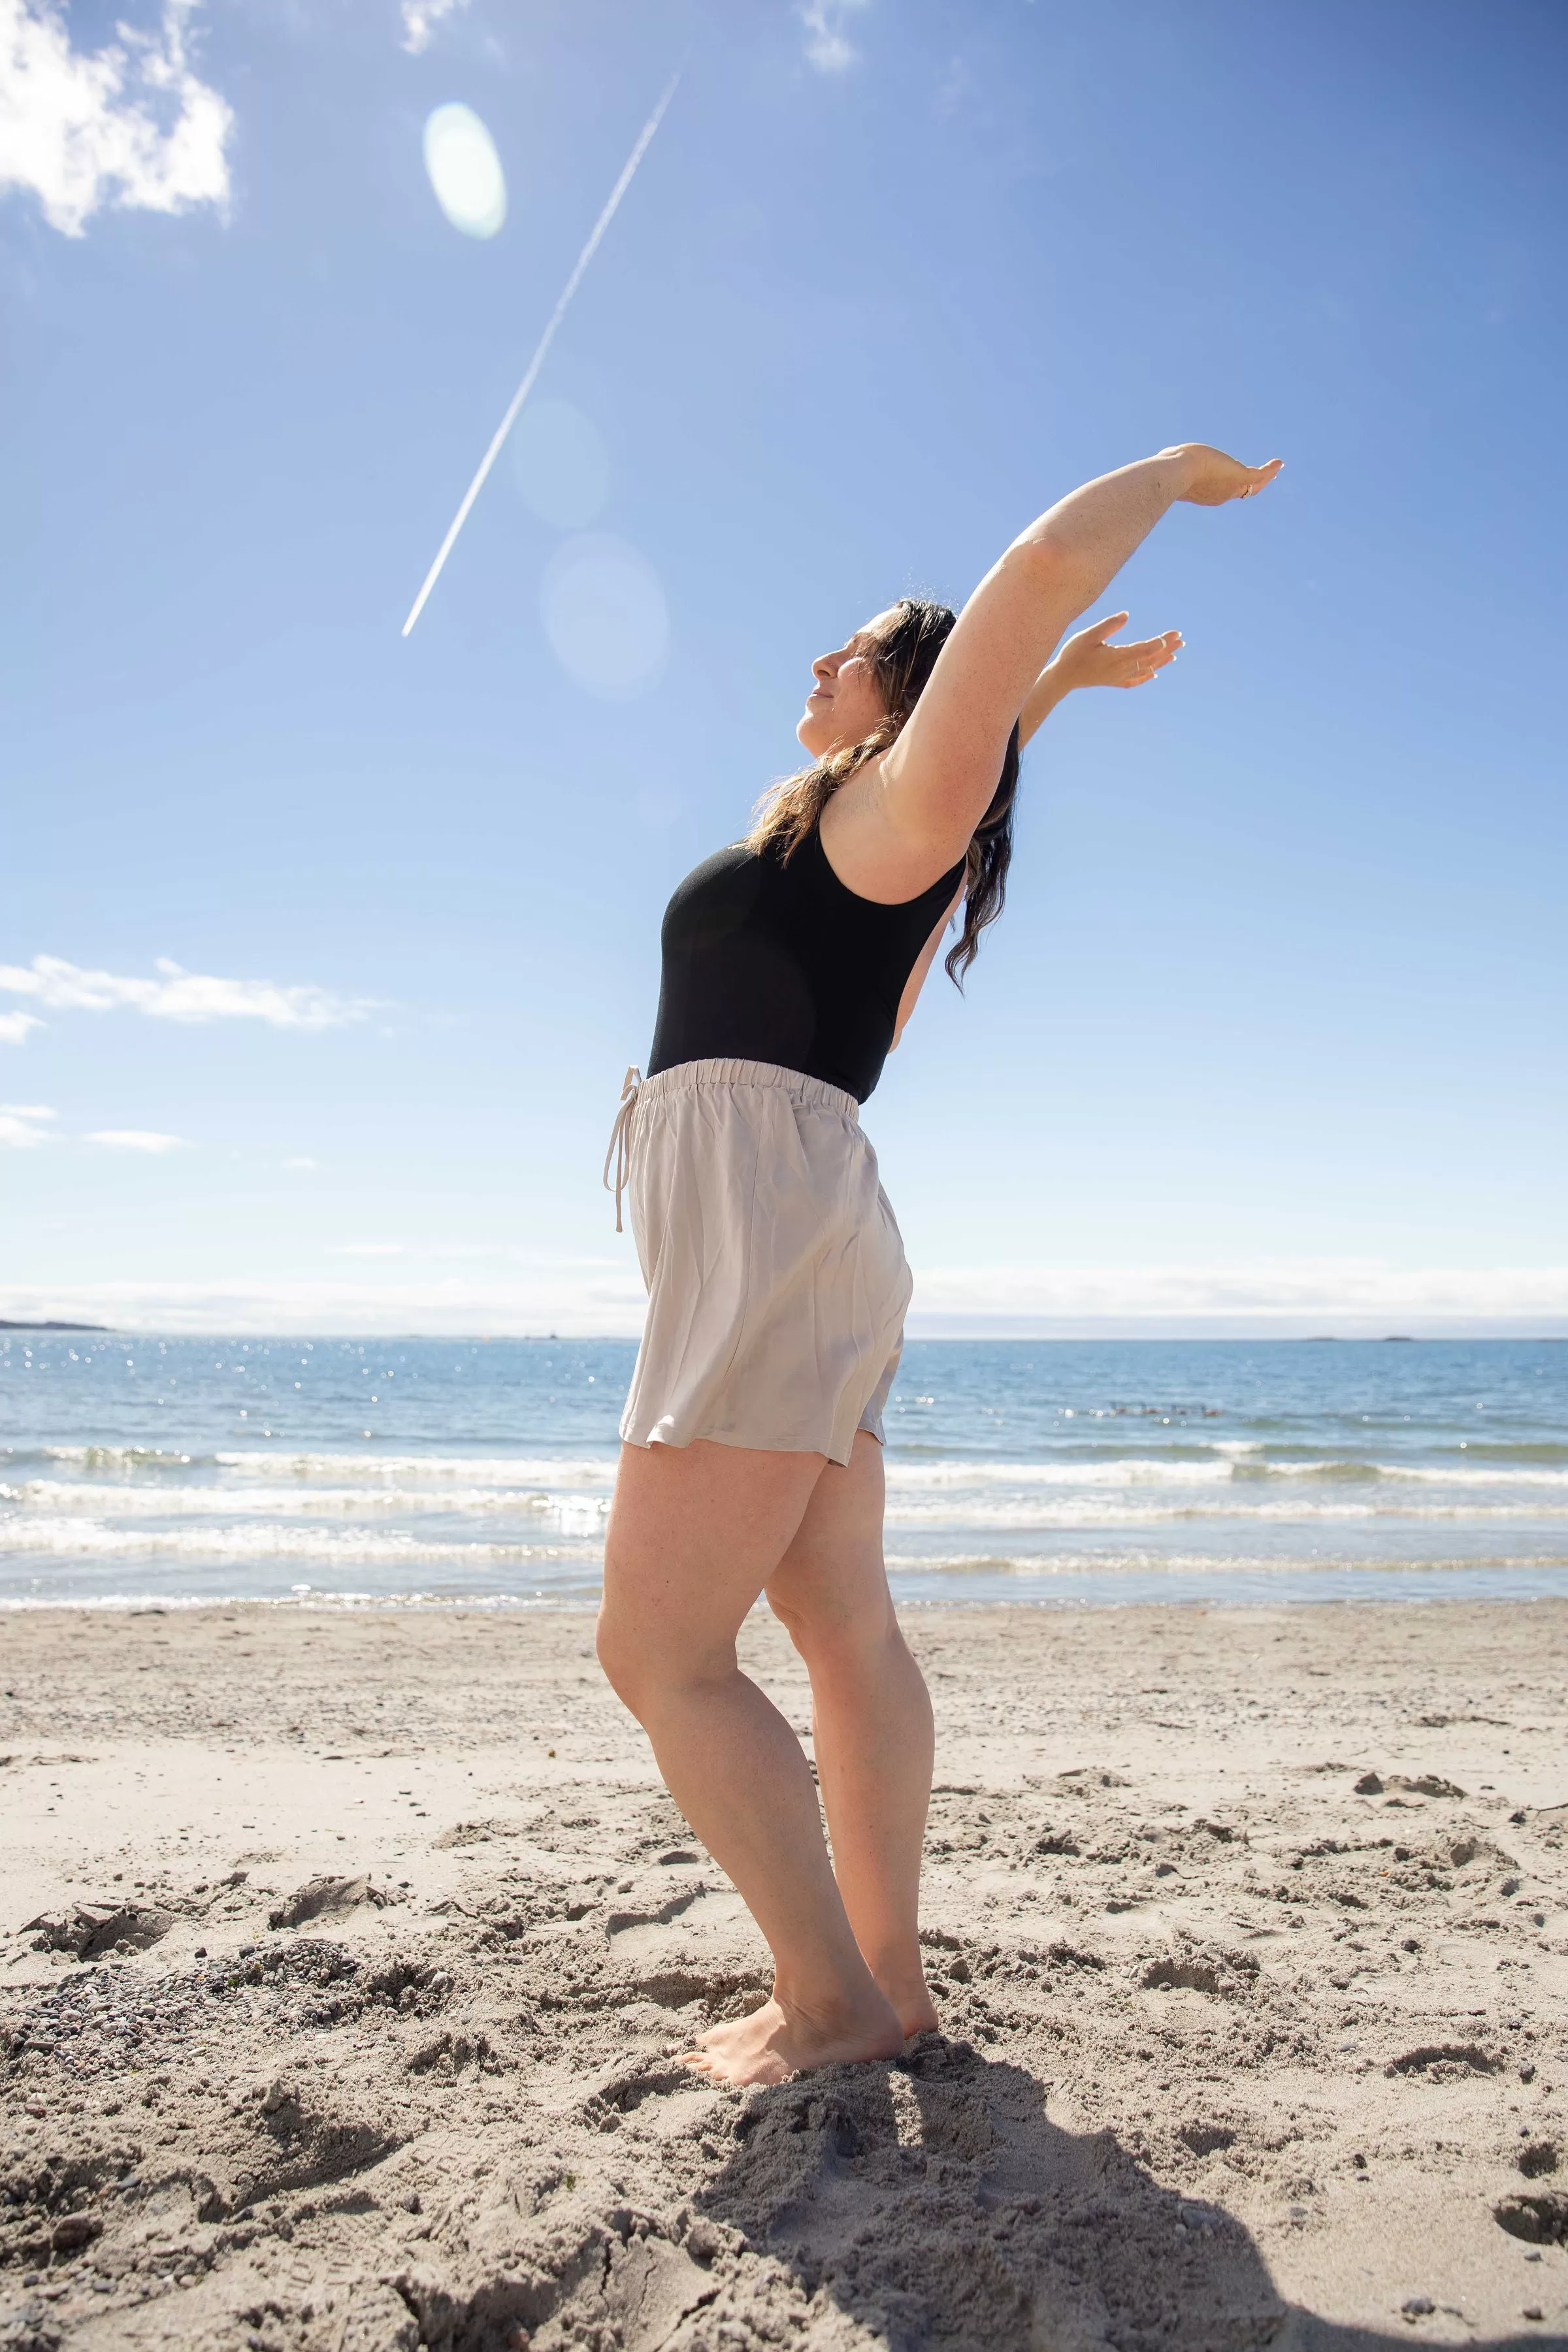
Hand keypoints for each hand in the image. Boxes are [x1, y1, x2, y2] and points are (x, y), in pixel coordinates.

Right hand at [1048, 613, 1181, 691]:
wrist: (1062, 678)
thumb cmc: (1073, 653)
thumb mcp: (1088, 635)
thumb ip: (1108, 625)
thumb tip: (1127, 615)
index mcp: (1117, 656)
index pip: (1146, 648)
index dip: (1162, 640)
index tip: (1175, 633)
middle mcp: (1121, 669)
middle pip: (1150, 659)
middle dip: (1166, 648)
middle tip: (1181, 640)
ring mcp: (1118, 677)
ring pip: (1145, 669)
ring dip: (1161, 660)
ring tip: (1175, 653)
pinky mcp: (1113, 681)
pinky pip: (1135, 680)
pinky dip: (1146, 676)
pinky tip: (1155, 673)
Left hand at [1160, 444, 1282, 506]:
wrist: (1176, 473)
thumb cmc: (1170, 468)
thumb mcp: (1175, 465)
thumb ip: (1176, 462)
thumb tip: (1168, 455)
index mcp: (1206, 494)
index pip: (1224, 491)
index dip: (1233, 487)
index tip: (1240, 482)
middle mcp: (1220, 494)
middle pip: (1242, 491)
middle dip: (1254, 485)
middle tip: (1265, 477)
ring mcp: (1230, 486)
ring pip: (1253, 485)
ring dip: (1266, 477)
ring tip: (1276, 468)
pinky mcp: (1238, 475)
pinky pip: (1258, 475)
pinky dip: (1269, 470)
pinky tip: (1278, 462)